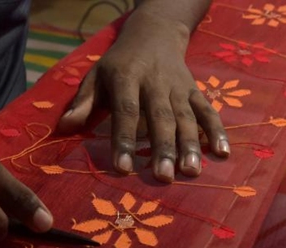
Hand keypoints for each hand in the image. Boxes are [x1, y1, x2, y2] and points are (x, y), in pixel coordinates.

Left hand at [57, 12, 229, 182]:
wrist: (155, 32)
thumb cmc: (119, 63)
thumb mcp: (96, 75)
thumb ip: (83, 102)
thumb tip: (64, 128)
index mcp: (126, 77)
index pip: (126, 111)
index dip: (123, 139)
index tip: (122, 168)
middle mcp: (155, 82)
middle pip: (160, 118)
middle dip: (163, 148)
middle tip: (163, 177)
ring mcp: (178, 87)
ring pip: (186, 118)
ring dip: (190, 145)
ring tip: (191, 172)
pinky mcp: (195, 90)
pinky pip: (207, 111)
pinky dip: (217, 131)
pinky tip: (222, 154)